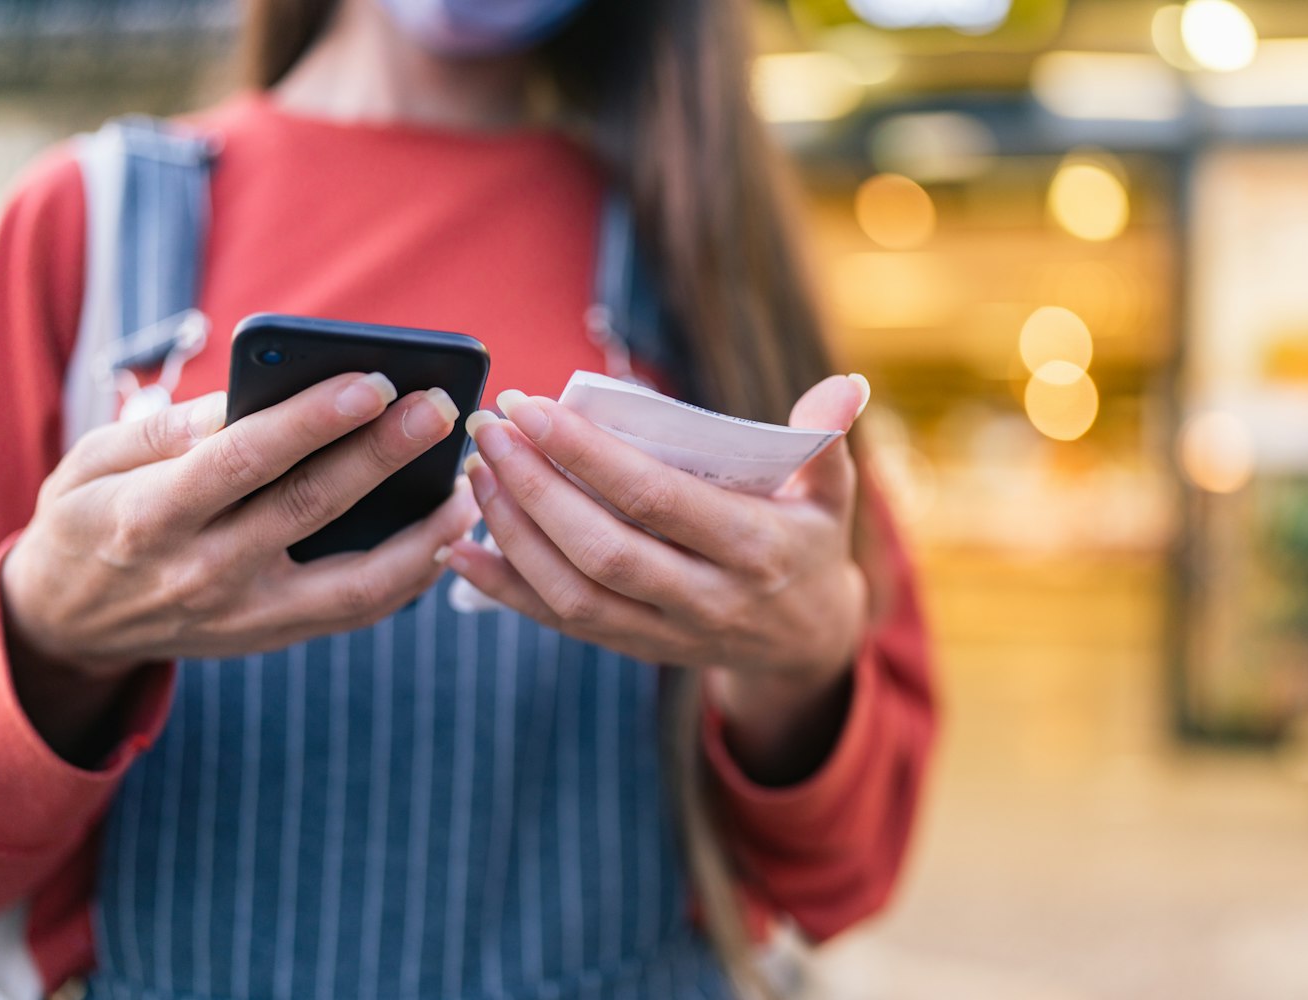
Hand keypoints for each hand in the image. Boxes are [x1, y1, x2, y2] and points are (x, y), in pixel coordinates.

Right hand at [2, 373, 479, 679]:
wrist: (67, 623)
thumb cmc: (87, 518)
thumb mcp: (94, 461)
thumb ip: (172, 428)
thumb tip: (256, 392)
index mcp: (150, 515)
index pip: (246, 460)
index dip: (313, 420)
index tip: (375, 381)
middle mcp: (203, 572)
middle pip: (310, 509)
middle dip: (382, 456)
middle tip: (440, 408)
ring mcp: (244, 615)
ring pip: (354, 583)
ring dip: (422, 537)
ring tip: (464, 487)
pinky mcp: (272, 638)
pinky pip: (355, 611)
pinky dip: (409, 577)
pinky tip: (443, 534)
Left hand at [450, 374, 871, 687]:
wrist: (806, 643)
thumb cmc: (808, 545)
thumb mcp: (831, 495)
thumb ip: (826, 440)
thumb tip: (846, 384)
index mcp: (752, 548)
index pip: (655, 498)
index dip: (587, 454)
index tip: (532, 405)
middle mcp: (706, 599)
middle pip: (601, 548)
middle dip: (534, 486)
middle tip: (490, 429)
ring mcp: (667, 632)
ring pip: (573, 592)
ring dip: (513, 532)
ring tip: (475, 470)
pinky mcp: (636, 648)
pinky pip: (561, 623)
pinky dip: (506, 589)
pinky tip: (461, 548)